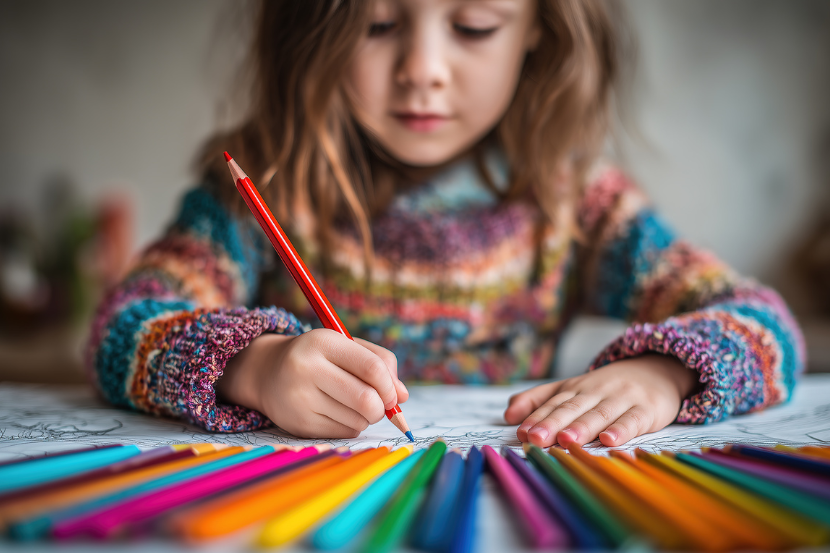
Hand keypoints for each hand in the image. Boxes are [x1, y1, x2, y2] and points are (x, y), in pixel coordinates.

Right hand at [216, 329, 408, 438]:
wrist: (267, 372)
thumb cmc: (319, 358)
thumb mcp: (347, 347)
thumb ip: (380, 363)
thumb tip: (403, 396)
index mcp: (323, 342)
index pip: (372, 368)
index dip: (390, 385)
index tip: (394, 394)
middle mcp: (307, 369)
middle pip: (367, 399)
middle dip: (383, 408)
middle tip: (380, 405)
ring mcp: (300, 398)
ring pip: (358, 420)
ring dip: (367, 417)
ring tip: (354, 405)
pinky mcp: (298, 423)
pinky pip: (344, 432)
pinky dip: (352, 426)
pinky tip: (339, 413)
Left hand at [503, 355, 697, 447]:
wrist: (657, 370)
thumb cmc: (607, 388)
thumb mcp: (572, 388)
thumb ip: (539, 399)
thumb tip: (508, 414)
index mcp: (575, 389)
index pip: (553, 404)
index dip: (536, 418)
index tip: (521, 433)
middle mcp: (595, 392)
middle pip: (571, 409)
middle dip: (552, 424)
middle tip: (535, 439)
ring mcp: (621, 399)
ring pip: (599, 414)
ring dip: (582, 427)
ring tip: (565, 440)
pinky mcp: (646, 409)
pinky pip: (632, 420)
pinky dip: (621, 430)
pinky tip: (609, 440)